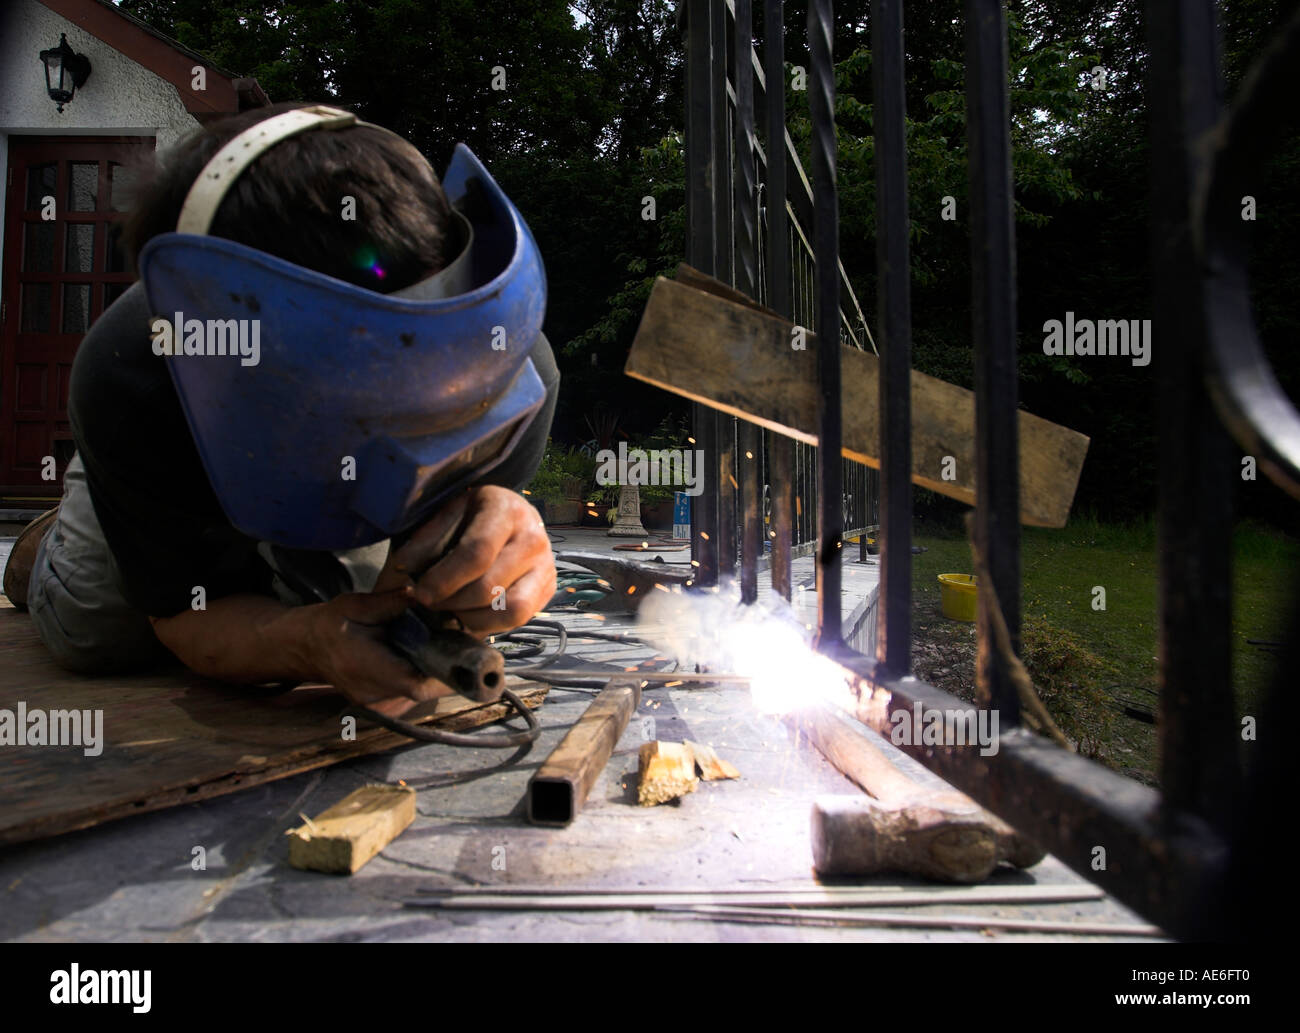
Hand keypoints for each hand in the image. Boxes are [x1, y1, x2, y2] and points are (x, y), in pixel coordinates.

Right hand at [306, 585, 456, 716]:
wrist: (309, 648)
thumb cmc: (332, 624)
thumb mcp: (355, 605)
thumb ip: (388, 603)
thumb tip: (419, 594)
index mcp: (365, 669)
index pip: (417, 686)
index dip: (446, 676)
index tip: (463, 656)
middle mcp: (372, 696)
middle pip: (425, 690)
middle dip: (444, 667)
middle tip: (455, 641)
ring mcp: (377, 707)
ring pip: (422, 694)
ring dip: (433, 673)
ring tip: (433, 646)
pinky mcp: (382, 708)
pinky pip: (413, 696)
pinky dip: (422, 677)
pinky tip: (417, 658)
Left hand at [374, 484, 555, 636]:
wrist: (505, 518)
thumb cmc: (469, 518)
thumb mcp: (444, 516)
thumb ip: (423, 541)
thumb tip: (405, 571)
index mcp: (505, 509)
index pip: (477, 552)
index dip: (444, 579)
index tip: (420, 593)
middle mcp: (534, 535)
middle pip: (490, 586)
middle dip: (452, 603)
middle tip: (430, 604)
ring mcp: (546, 564)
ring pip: (512, 609)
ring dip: (472, 618)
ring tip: (451, 610)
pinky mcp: (549, 587)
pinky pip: (521, 619)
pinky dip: (490, 624)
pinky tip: (469, 613)